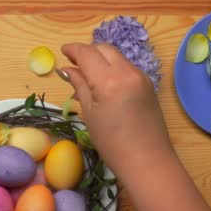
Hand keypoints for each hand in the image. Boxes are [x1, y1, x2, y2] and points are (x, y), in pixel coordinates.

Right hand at [60, 43, 174, 175]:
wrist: (148, 161)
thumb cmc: (112, 144)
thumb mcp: (90, 115)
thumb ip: (80, 86)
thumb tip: (68, 69)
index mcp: (109, 80)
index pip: (88, 53)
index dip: (73, 49)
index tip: (62, 51)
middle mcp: (127, 72)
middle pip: (104, 49)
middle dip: (88, 51)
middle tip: (73, 62)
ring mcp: (141, 77)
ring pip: (117, 57)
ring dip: (101, 59)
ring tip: (87, 73)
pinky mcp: (148, 85)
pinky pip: (126, 67)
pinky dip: (113, 68)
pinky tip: (104, 83)